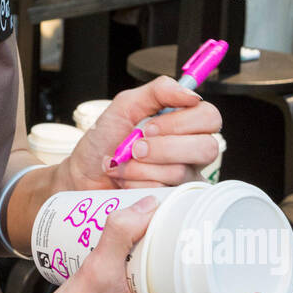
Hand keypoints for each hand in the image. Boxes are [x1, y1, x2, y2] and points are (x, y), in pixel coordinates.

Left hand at [55, 75, 221, 191]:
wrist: (83, 174)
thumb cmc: (104, 141)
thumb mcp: (125, 106)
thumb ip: (158, 91)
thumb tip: (191, 93)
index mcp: (184, 124)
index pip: (209, 117)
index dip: (180, 123)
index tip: (148, 127)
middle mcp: (191, 151)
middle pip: (207, 148)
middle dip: (163, 148)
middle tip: (136, 148)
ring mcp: (184, 178)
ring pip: (181, 172)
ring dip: (142, 167)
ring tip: (123, 163)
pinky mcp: (172, 201)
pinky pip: (165, 192)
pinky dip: (136, 183)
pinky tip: (125, 180)